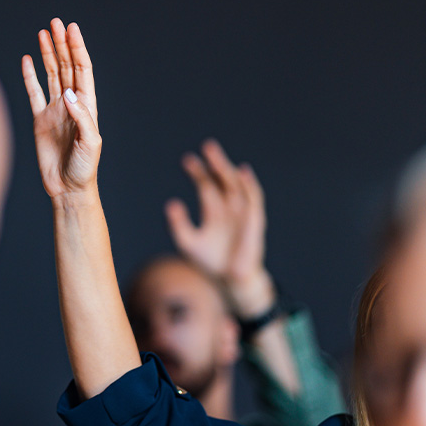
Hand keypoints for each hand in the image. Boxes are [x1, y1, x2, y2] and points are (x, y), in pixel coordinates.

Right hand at [22, 18, 100, 199]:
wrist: (68, 189)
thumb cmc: (85, 170)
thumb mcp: (91, 143)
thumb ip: (81, 117)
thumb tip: (67, 93)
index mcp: (86, 106)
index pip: (82, 70)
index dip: (77, 48)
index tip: (71, 29)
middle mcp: (70, 104)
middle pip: (66, 67)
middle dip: (62, 44)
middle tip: (55, 23)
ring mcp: (54, 111)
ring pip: (50, 75)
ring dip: (48, 54)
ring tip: (43, 33)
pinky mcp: (39, 120)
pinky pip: (33, 93)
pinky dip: (30, 76)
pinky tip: (27, 60)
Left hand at [165, 139, 273, 315]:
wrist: (229, 280)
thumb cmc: (209, 262)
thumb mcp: (188, 242)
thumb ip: (179, 223)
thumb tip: (171, 203)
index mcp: (213, 210)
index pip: (206, 184)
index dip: (198, 171)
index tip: (188, 159)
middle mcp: (228, 207)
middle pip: (222, 179)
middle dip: (215, 162)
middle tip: (207, 145)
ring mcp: (242, 212)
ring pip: (237, 184)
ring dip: (229, 169)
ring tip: (217, 155)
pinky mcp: (253, 220)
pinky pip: (253, 199)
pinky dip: (249, 185)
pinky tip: (242, 172)